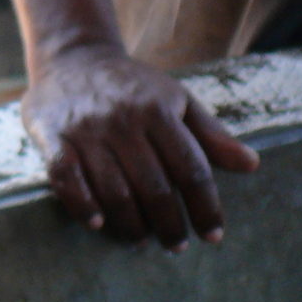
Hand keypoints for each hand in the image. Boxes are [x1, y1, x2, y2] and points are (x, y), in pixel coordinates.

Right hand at [23, 44, 258, 247]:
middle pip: (154, 186)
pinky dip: (82, 204)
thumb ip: (211, 135)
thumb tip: (251, 165)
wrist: (72, 57)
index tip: (212, 235)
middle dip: (168, 224)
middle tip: (175, 244)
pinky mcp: (50, 133)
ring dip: (130, 223)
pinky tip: (97, 223)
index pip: (191, 169)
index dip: (205, 208)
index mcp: (157, 111)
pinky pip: (65, 176)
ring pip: (112, 189)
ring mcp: (85, 128)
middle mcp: (122, 119)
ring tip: (139, 238)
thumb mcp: (177, 100)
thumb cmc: (132, 87)